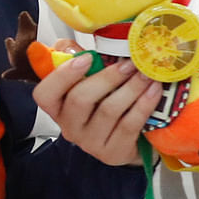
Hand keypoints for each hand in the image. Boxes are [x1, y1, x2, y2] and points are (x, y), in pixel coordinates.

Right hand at [35, 50, 158, 166]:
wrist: (129, 141)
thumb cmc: (106, 104)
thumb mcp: (89, 82)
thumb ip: (76, 61)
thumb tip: (70, 46)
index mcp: (57, 107)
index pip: (45, 94)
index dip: (62, 75)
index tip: (87, 58)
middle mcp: (69, 127)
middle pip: (80, 100)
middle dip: (108, 77)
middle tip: (130, 64)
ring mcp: (90, 143)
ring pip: (108, 111)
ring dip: (131, 88)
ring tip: (146, 74)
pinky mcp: (113, 153)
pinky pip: (129, 125)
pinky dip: (144, 104)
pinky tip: (154, 91)